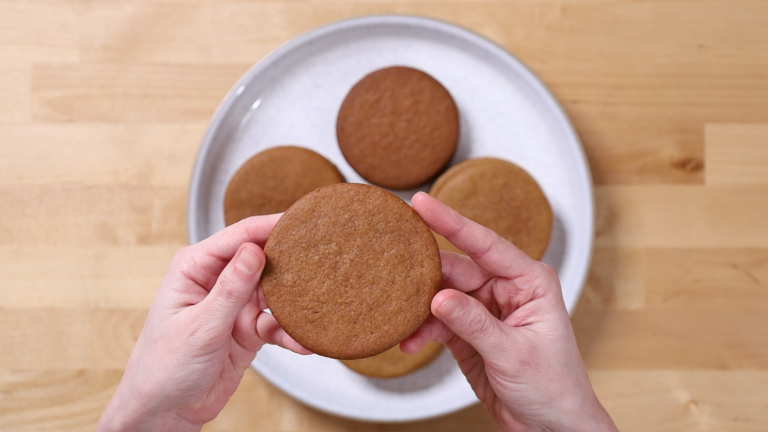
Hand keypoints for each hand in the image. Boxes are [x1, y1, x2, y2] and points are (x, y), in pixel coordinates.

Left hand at [98, 215, 309, 431]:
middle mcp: (217, 280)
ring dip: (294, 304)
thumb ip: (230, 288)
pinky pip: (277, 325)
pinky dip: (291, 333)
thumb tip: (254, 250)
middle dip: (291, 263)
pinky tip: (302, 342)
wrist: (164, 411)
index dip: (271, 226)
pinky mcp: (248, 329)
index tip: (301, 222)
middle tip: (322, 260)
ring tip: (317, 306)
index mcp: (196, 268)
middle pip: (263, 260)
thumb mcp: (200, 326)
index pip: (239, 237)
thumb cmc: (163, 366)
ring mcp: (234, 305)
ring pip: (275, 293)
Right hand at [402, 193, 616, 431]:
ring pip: (441, 295)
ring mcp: (484, 310)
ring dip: (419, 308)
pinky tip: (409, 341)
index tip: (421, 203)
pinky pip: (437, 322)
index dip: (450, 221)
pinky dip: (421, 330)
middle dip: (424, 274)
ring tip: (398, 317)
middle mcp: (505, 289)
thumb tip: (440, 297)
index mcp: (528, 281)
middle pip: (456, 269)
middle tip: (391, 269)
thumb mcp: (513, 353)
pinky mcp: (468, 332)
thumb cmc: (553, 387)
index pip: (485, 244)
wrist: (551, 428)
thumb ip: (474, 323)